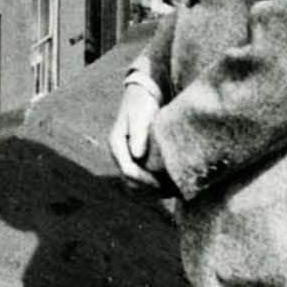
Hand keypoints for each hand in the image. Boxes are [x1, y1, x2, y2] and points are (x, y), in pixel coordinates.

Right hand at [108, 76, 166, 191]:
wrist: (142, 95)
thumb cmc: (142, 103)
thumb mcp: (141, 115)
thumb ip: (139, 133)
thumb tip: (137, 155)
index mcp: (116, 144)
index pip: (128, 170)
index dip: (145, 180)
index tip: (162, 183)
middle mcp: (119, 154)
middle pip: (130, 182)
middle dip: (149, 188)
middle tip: (170, 190)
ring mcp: (126, 157)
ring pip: (134, 184)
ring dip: (151, 190)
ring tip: (170, 190)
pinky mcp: (135, 159)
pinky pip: (141, 179)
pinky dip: (152, 185)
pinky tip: (168, 185)